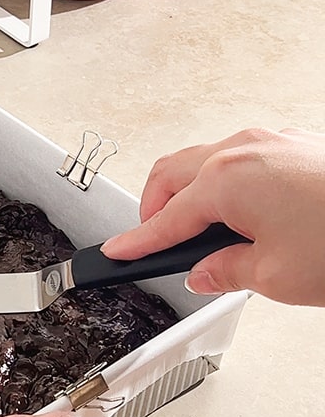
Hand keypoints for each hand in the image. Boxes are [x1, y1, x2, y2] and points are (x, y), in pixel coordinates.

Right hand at [101, 128, 324, 303]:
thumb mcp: (275, 276)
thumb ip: (226, 271)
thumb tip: (206, 271)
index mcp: (224, 181)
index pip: (164, 220)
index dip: (137, 244)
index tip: (117, 254)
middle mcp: (242, 150)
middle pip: (173, 176)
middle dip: (155, 209)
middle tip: (155, 242)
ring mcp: (273, 141)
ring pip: (207, 161)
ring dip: (193, 193)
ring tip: (204, 233)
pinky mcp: (300, 144)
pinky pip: (243, 157)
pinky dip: (228, 183)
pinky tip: (244, 214)